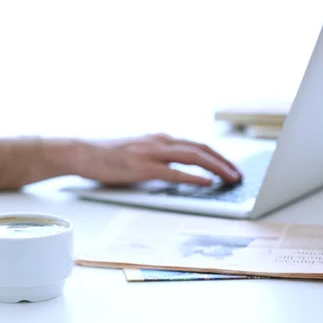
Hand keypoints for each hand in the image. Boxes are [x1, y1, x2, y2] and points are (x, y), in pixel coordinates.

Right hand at [73, 133, 241, 185]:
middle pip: (201, 148)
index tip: (230, 167)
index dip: (217, 156)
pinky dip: (193, 177)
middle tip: (239, 175)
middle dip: (224, 161)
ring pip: (193, 156)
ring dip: (216, 167)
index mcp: (159, 139)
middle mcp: (159, 141)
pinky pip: (174, 171)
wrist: (82, 152)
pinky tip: (206, 183)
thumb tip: (173, 173)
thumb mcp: (136, 153)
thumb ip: (155, 159)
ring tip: (231, 178)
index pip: (195, 145)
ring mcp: (151, 152)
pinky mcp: (142, 166)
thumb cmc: (105, 156)